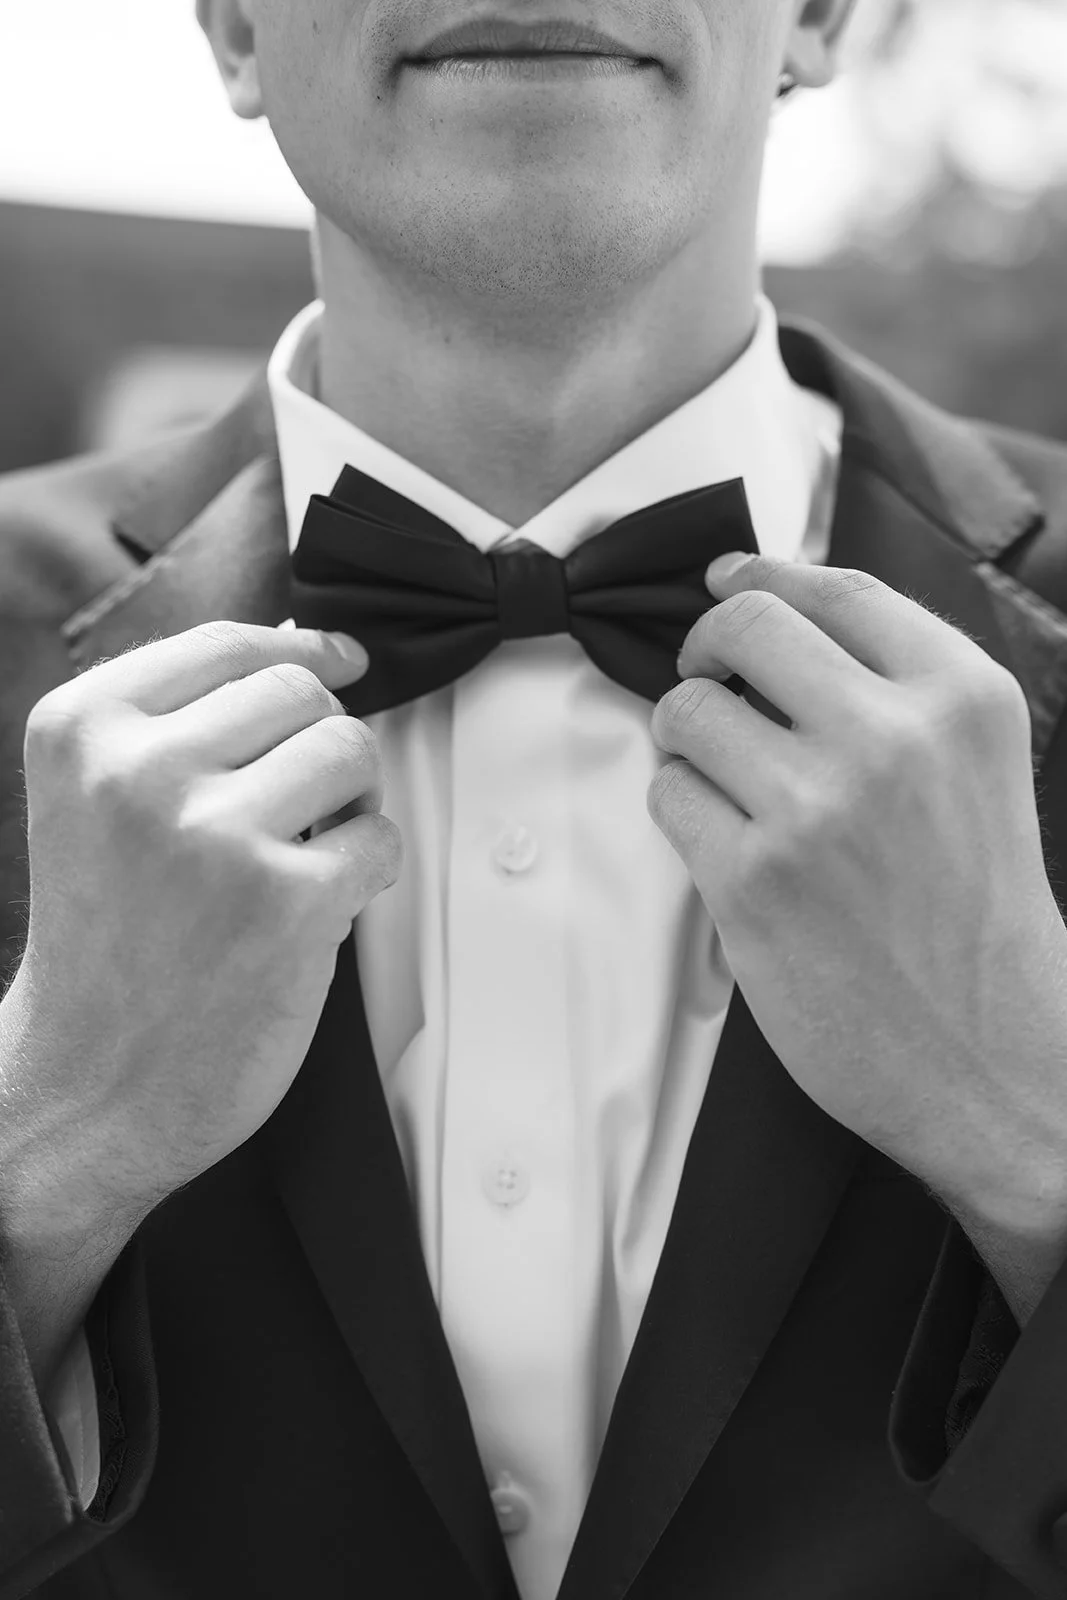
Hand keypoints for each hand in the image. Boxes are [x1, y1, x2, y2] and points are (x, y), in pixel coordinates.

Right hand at [2, 621, 400, 1244]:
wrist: (86, 1088)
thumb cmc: (107, 948)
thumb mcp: (97, 803)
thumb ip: (182, 724)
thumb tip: (306, 652)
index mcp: (83, 729)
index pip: (226, 644)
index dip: (301, 650)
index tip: (338, 660)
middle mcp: (140, 770)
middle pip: (298, 692)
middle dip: (320, 742)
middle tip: (301, 807)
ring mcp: (214, 833)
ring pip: (350, 750)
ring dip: (351, 801)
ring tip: (308, 853)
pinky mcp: (284, 902)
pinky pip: (380, 840)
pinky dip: (366, 872)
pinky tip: (317, 908)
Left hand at [648, 554, 1066, 1231]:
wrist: (996, 1058)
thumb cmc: (979, 918)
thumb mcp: (978, 768)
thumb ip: (896, 686)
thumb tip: (771, 601)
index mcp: (961, 698)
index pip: (834, 589)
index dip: (763, 576)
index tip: (726, 580)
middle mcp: (890, 737)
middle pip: (744, 628)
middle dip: (706, 647)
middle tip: (706, 676)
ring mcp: (815, 809)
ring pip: (687, 711)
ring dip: (687, 737)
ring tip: (722, 775)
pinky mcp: (751, 880)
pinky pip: (668, 794)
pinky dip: (681, 807)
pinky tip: (724, 839)